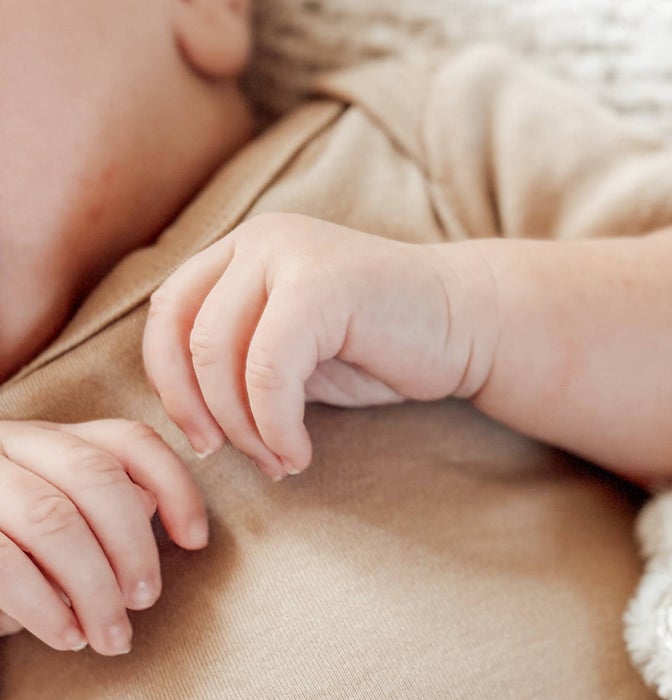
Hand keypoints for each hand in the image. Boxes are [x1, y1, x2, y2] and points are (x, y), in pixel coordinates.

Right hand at [0, 420, 208, 654]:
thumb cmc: (10, 551)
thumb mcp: (61, 524)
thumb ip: (105, 509)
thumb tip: (149, 507)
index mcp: (51, 440)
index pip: (128, 442)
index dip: (176, 488)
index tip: (197, 542)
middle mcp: (10, 444)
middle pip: (94, 477)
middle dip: (133, 546)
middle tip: (146, 602)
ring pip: (52, 519)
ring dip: (94, 588)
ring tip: (110, 637)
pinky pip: (6, 562)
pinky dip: (45, 605)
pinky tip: (67, 637)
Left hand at [143, 214, 498, 478]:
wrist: (473, 326)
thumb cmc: (386, 347)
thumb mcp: (295, 353)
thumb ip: (240, 360)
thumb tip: (185, 412)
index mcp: (244, 250)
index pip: (169, 314)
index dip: (170, 385)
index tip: (204, 439)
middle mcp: (260, 239)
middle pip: (187, 337)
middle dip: (204, 413)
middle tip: (241, 458)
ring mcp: (289, 253)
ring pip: (220, 355)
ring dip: (245, 427)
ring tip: (281, 460)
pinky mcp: (322, 284)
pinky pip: (267, 369)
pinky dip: (274, 424)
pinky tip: (299, 452)